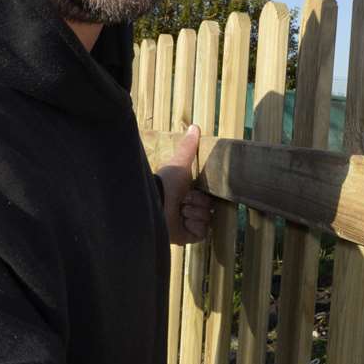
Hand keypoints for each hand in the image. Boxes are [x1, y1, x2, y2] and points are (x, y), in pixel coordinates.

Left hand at [156, 124, 213, 245]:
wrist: (156, 203)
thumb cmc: (166, 183)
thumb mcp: (180, 163)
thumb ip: (188, 147)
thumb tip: (195, 126)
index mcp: (186, 196)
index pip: (206, 197)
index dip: (201, 194)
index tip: (191, 190)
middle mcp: (187, 211)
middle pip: (207, 208)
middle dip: (197, 203)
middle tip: (183, 201)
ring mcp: (187, 225)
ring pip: (205, 220)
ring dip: (193, 213)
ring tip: (179, 211)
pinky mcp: (187, 237)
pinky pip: (201, 232)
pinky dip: (193, 226)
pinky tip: (182, 222)